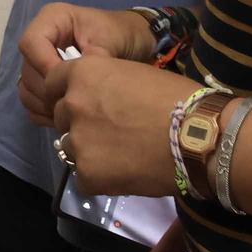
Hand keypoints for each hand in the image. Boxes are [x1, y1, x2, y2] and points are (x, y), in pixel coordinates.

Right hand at [17, 4, 152, 124]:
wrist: (133, 41)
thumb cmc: (121, 34)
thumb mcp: (110, 41)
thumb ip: (92, 60)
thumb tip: (79, 83)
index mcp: (52, 19)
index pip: (31, 43)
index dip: (45, 66)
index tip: (69, 83)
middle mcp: (41, 38)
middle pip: (27, 69)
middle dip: (48, 90)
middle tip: (74, 103)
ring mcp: (40, 61)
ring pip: (26, 87)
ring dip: (44, 104)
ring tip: (71, 113)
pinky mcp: (44, 80)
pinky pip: (32, 100)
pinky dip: (43, 112)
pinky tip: (65, 118)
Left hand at [45, 55, 201, 197]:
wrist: (198, 137)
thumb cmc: (175, 98)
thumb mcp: (132, 74)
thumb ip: (104, 84)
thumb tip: (99, 98)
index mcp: (82, 73)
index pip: (53, 82)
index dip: (66, 92)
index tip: (82, 102)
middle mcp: (72, 104)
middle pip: (62, 116)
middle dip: (79, 122)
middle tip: (110, 132)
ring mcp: (78, 141)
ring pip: (71, 148)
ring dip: (89, 150)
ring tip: (121, 155)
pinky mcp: (88, 174)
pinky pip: (83, 177)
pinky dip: (100, 178)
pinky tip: (125, 173)